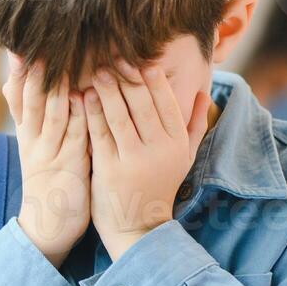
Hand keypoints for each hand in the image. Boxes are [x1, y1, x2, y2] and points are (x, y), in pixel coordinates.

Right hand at [5, 60, 90, 267]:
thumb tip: (27, 87)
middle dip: (34, 71)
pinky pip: (73, 136)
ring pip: (51, 113)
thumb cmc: (49, 183)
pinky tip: (85, 97)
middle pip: (31, 99)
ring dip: (56, 86)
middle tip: (37, 44)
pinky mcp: (68, 167)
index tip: (19, 44)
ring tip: (60, 61)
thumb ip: (38, 119)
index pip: (18, 96)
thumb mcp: (37, 149)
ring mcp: (49, 154)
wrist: (48, 227)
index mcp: (27, 134)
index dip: (18, 70)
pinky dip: (78, 115)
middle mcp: (34, 141)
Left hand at [83, 61, 209, 259]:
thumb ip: (195, 125)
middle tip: (114, 57)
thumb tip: (204, 94)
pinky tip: (82, 96)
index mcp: (177, 143)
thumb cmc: (160, 188)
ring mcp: (133, 160)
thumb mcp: (184, 159)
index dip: (153, 79)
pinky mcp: (109, 169)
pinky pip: (99, 133)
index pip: (166, 102)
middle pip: (142, 104)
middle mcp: (158, 149)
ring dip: (107, 89)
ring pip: (120, 115)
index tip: (141, 59)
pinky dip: (91, 112)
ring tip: (96, 71)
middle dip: (127, 77)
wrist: (139, 228)